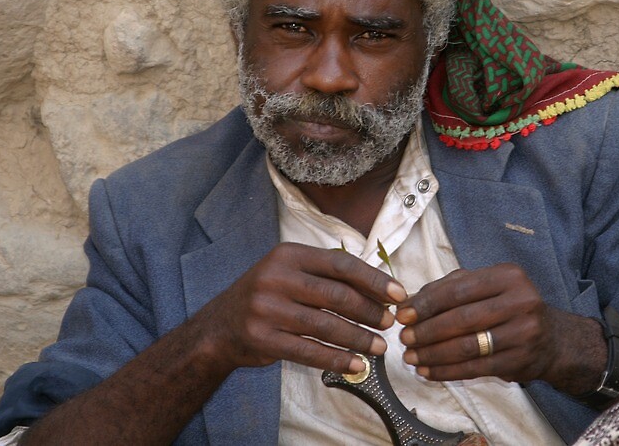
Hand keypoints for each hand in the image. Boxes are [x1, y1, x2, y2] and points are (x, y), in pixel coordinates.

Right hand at [194, 242, 407, 375]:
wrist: (220, 326)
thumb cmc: (267, 297)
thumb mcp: (289, 273)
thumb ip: (325, 275)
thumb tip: (378, 287)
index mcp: (288, 255)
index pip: (340, 264)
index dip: (373, 280)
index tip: (397, 294)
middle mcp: (276, 277)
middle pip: (335, 295)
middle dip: (369, 311)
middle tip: (389, 324)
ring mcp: (266, 308)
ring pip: (325, 325)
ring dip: (358, 338)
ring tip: (380, 347)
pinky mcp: (262, 338)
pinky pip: (309, 350)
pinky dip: (337, 359)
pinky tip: (357, 364)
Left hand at [396, 264, 571, 383]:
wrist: (552, 339)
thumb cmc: (508, 307)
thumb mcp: (486, 286)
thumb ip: (450, 288)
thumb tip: (408, 302)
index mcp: (508, 276)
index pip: (458, 289)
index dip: (426, 303)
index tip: (403, 314)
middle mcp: (520, 301)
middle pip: (462, 318)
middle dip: (427, 330)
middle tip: (404, 338)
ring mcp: (524, 332)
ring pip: (467, 346)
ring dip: (433, 354)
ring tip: (411, 357)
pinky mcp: (521, 360)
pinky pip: (476, 368)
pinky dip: (448, 371)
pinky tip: (429, 371)